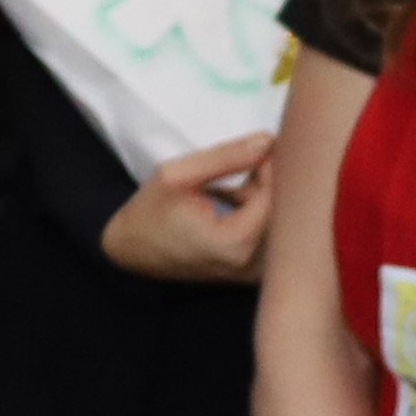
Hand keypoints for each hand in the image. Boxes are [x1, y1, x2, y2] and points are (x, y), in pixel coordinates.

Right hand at [100, 132, 275, 284]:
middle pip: (284, 212)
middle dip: (268, 185)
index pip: (277, 196)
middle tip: (240, 170)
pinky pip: (272, 238)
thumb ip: (225, 157)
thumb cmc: (148, 213)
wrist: (131, 251)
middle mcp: (250, 264)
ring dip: (264, 201)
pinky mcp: (253, 274)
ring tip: (229, 191)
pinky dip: (259, 216)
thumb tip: (269, 140)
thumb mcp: (176, 174)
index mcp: (234, 242)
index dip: (270, 168)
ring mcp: (253, 274)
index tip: (253, 152)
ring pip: (280, 224)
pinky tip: (234, 207)